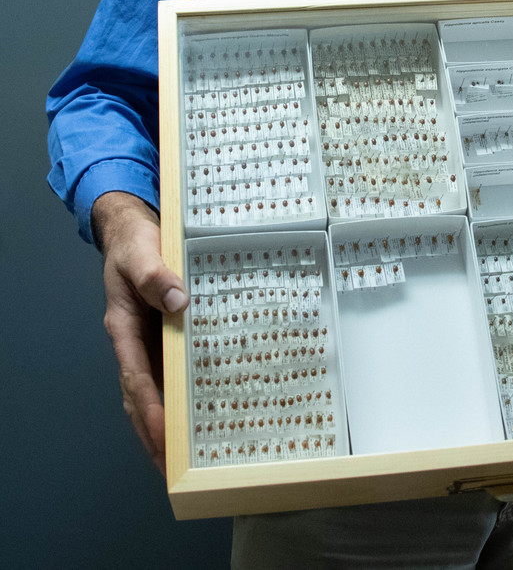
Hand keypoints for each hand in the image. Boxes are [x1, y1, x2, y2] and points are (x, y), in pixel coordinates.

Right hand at [94, 191, 187, 476]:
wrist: (135, 228)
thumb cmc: (136, 243)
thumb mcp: (142, 253)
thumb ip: (156, 275)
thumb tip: (178, 302)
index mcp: (124, 328)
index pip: (136, 378)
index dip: (149, 410)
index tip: (162, 438)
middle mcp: (136, 341)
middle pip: (142, 395)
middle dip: (155, 432)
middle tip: (175, 468)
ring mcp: (150, 340)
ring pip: (156, 387)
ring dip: (169, 418)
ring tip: (189, 453)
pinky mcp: (166, 333)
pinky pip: (173, 368)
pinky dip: (183, 391)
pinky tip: (204, 406)